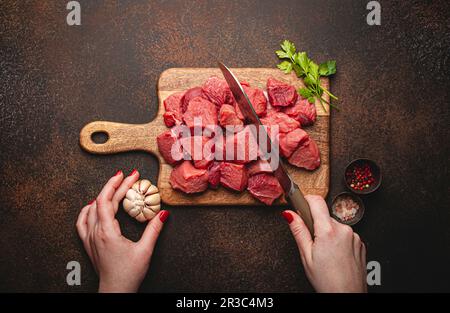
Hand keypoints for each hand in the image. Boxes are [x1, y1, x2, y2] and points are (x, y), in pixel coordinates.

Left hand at [76, 170, 168, 292]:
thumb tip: (163, 213)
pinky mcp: (89, 244)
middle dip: (115, 186)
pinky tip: (92, 206)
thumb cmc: (128, 274)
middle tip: (129, 176)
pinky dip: (87, 210)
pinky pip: (82, 222)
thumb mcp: (145, 250)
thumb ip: (154, 230)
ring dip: (103, 195)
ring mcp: (90, 238)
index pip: (108, 200)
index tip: (129, 174)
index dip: (118, 184)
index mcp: (107, 232)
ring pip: (91, 209)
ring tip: (114, 186)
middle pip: (101, 201)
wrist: (116, 291)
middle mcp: (95, 232)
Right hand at [282, 195, 366, 292]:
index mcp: (328, 231)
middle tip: (311, 243)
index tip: (300, 203)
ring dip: (328, 234)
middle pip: (325, 216)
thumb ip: (298, 231)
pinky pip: (345, 235)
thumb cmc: (327, 281)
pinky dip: (339, 241)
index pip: (317, 201)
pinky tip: (335, 256)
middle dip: (316, 224)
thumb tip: (289, 214)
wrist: (348, 296)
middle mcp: (343, 230)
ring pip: (335, 226)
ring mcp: (354, 236)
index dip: (306, 200)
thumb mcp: (306, 255)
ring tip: (325, 254)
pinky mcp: (360, 243)